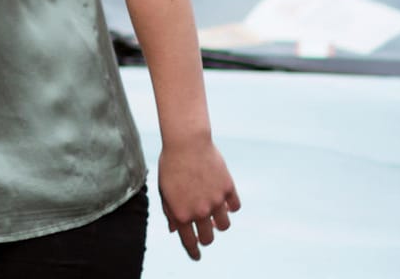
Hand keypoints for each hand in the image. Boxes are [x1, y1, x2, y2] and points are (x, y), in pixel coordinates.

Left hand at [158, 138, 240, 260]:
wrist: (186, 142)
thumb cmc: (171, 165)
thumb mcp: (164, 189)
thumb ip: (170, 212)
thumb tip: (175, 230)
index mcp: (182, 213)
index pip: (189, 242)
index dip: (193, 252)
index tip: (196, 256)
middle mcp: (200, 211)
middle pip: (209, 238)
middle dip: (206, 238)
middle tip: (204, 233)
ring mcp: (216, 201)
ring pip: (224, 225)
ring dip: (219, 223)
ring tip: (214, 215)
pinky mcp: (229, 189)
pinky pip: (235, 207)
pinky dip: (230, 206)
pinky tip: (224, 201)